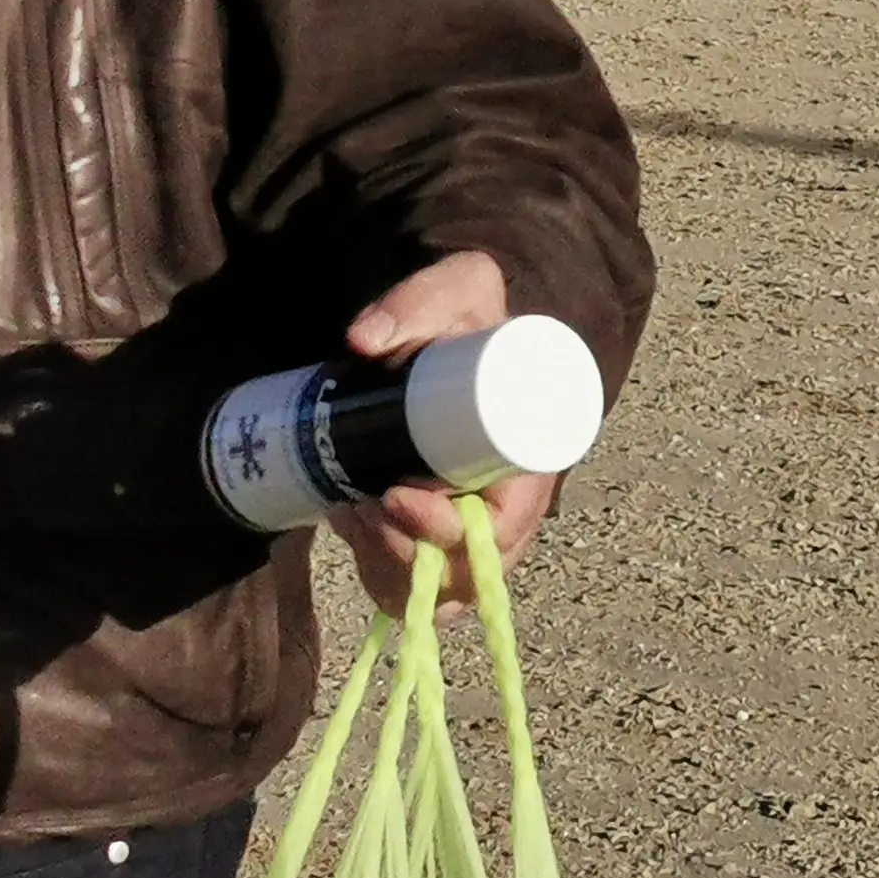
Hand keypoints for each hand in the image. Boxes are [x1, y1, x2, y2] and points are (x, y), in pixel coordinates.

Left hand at [328, 249, 558, 614]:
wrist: (457, 330)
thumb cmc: (470, 317)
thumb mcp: (459, 288)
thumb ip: (417, 299)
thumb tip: (362, 341)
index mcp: (528, 458)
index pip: (506, 528)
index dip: (449, 533)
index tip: (396, 496)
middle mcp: (507, 504)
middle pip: (467, 575)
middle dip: (404, 555)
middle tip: (361, 508)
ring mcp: (473, 525)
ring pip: (435, 589)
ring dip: (383, 564)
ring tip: (350, 509)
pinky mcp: (439, 534)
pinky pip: (416, 586)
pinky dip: (376, 569)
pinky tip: (352, 519)